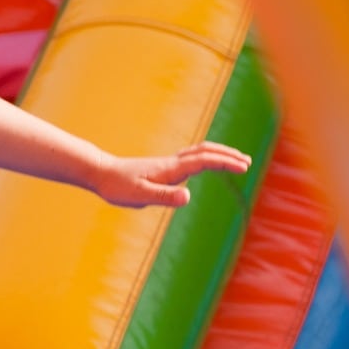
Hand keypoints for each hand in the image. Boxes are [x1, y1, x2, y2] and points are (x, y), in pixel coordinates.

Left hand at [89, 141, 252, 207]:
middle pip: (204, 152)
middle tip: (247, 161)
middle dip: (227, 155)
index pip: (204, 161)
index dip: (225, 163)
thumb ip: (164, 196)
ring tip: (235, 160)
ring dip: (218, 154)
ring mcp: (167, 163)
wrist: (100, 173)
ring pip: (198, 152)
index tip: (244, 167)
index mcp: (171, 169)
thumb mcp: (140, 196)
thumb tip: (188, 196)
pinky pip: (190, 157)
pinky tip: (206, 164)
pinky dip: (205, 156)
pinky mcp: (162, 167)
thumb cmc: (118, 186)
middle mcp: (172, 163)